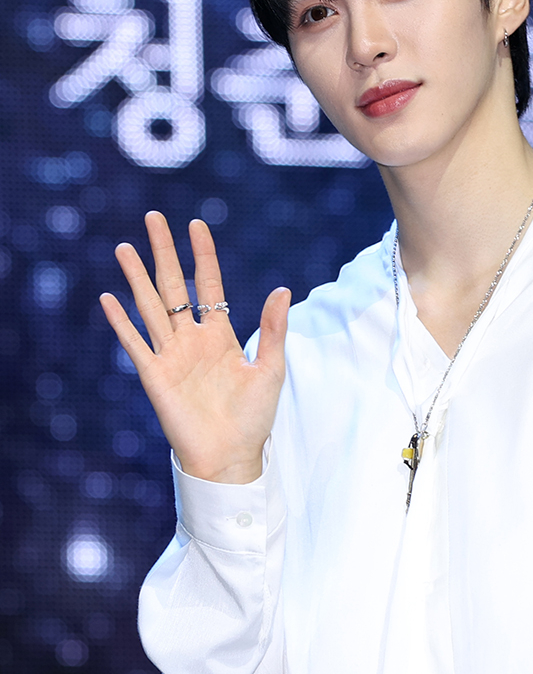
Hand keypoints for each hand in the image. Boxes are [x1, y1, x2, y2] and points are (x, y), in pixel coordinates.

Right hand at [100, 212, 289, 483]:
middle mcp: (192, 339)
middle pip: (173, 286)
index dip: (202, 255)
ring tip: (124, 248)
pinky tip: (109, 298)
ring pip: (150, 307)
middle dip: (163, 252)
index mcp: (220, 335)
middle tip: (153, 218)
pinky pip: (136, 344)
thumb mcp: (270, 369)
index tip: (196, 225)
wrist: (231, 456)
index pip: (208, 284)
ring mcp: (171, 356)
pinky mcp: (155, 376)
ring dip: (137, 277)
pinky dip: (122, 322)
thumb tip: (283, 288)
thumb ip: (274, 330)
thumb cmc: (253, 417)